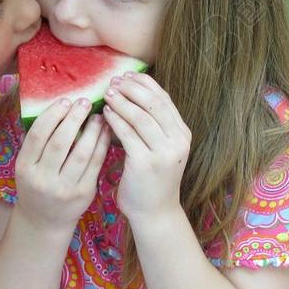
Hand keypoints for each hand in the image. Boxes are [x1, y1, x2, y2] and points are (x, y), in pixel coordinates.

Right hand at [14, 98, 110, 231]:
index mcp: (24, 168)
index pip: (37, 135)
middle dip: (74, 118)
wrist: (44, 221)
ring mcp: (64, 188)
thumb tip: (59, 107)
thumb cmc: (36, 184)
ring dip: (92, 130)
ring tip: (98, 115)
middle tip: (83, 101)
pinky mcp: (83, 193)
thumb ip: (38, 143)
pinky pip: (95, 163)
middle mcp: (43, 179)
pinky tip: (105, 131)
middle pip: (60, 142)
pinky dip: (102, 144)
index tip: (64, 100)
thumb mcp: (27, 166)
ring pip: (81, 152)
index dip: (52, 115)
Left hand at [102, 72, 190, 222]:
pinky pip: (128, 134)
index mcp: (182, 134)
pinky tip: (105, 114)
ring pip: (140, 116)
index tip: (126, 76)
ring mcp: (164, 153)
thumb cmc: (151, 178)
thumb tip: (132, 92)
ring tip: (107, 93)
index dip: (144, 84)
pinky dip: (115, 120)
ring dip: (121, 101)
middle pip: (153, 103)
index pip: (164, 99)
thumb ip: (153, 125)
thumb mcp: (160, 148)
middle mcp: (178, 141)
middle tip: (113, 81)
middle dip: (132, 88)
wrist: (154, 212)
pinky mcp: (146, 163)